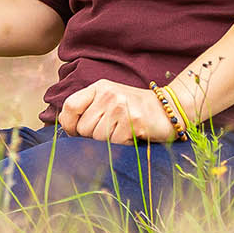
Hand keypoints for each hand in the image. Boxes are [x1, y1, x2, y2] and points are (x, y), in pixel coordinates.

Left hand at [56, 79, 175, 143]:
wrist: (168, 109)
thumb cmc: (134, 108)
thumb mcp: (109, 100)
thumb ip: (88, 109)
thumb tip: (65, 129)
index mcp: (99, 87)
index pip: (69, 106)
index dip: (68, 124)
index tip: (75, 132)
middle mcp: (109, 95)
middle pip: (83, 128)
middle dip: (92, 136)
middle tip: (110, 130)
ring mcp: (121, 107)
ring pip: (98, 138)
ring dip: (108, 142)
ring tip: (122, 131)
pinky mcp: (133, 122)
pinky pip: (115, 144)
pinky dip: (122, 145)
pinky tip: (132, 135)